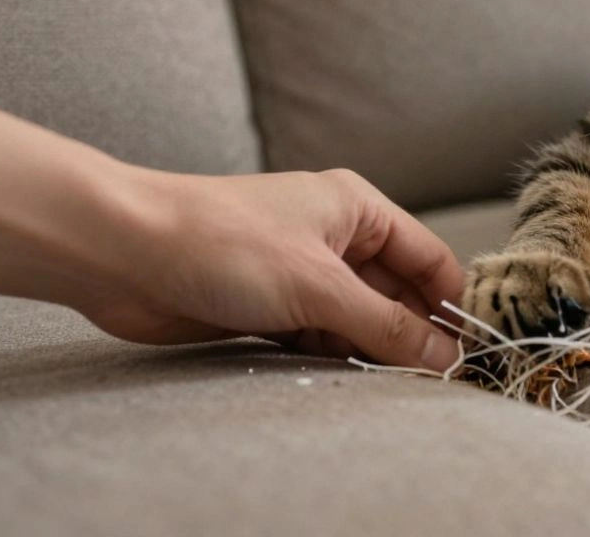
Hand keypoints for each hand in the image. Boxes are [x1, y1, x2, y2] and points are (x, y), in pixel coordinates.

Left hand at [75, 168, 463, 369]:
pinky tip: (338, 372)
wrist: (122, 252)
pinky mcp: (269, 304)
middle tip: (430, 379)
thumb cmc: (221, 242)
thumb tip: (443, 357)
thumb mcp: (319, 287)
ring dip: (369, 348)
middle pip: (396, 292)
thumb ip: (385, 326)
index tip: (467, 351)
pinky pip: (320, 335)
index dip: (450, 303)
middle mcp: (335, 236)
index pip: (428, 258)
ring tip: (383, 380)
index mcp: (357, 208)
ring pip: (358, 318)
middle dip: (411, 333)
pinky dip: (332, 354)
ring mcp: (301, 272)